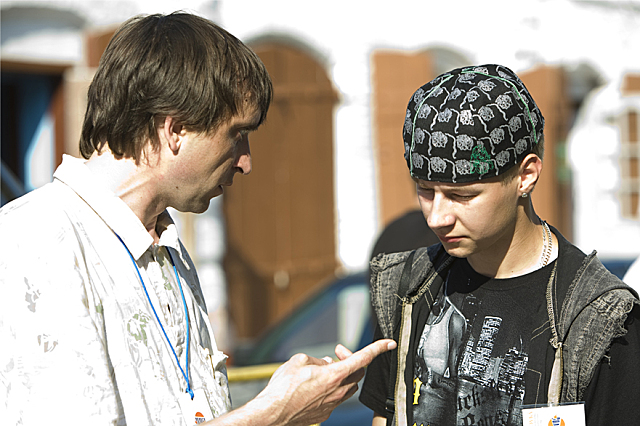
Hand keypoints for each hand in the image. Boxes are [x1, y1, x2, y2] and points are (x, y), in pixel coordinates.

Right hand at [248, 339, 395, 425]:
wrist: (272, 414)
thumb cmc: (283, 388)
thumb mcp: (299, 361)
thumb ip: (317, 360)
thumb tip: (325, 363)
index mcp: (334, 375)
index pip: (363, 358)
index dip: (378, 349)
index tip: (388, 344)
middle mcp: (337, 391)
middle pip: (358, 373)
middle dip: (351, 360)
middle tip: (337, 353)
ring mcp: (332, 404)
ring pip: (348, 387)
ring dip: (343, 375)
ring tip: (325, 369)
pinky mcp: (325, 413)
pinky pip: (336, 398)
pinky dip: (333, 388)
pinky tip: (317, 385)